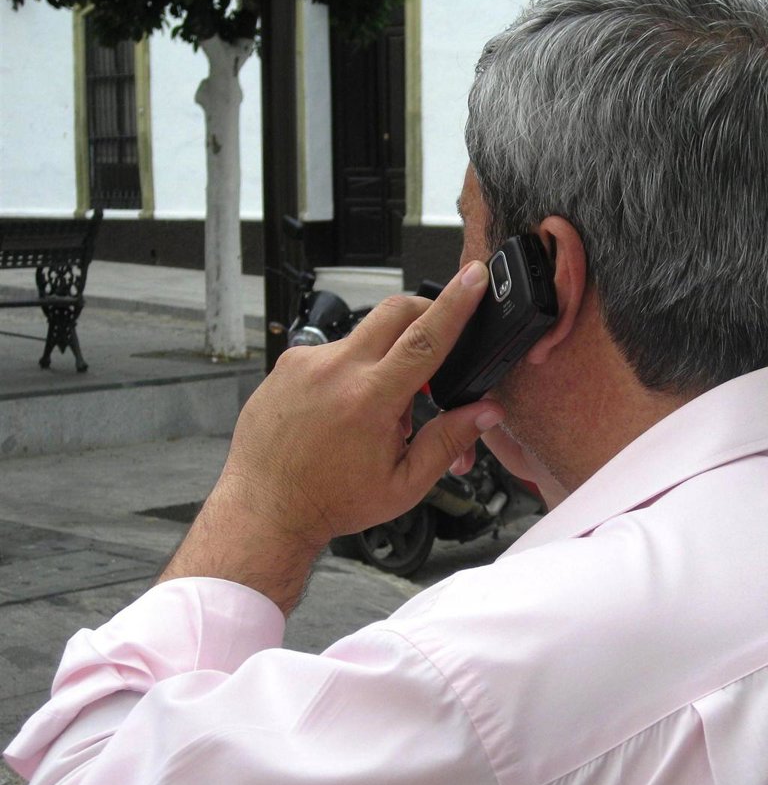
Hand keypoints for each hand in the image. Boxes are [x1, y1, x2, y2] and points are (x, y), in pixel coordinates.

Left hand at [158, 262, 503, 613]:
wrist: (265, 507)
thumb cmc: (330, 500)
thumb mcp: (404, 484)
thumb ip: (449, 442)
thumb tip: (485, 411)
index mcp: (369, 401)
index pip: (425, 337)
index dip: (456, 303)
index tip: (473, 277)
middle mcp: (335, 371)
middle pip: (396, 311)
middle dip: (426, 312)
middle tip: (437, 341)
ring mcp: (306, 362)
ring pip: (366, 334)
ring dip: (386, 356)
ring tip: (381, 407)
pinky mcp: (288, 363)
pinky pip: (335, 350)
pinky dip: (353, 369)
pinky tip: (346, 406)